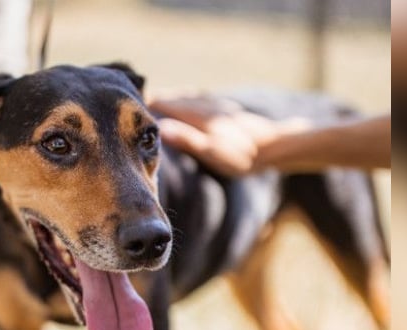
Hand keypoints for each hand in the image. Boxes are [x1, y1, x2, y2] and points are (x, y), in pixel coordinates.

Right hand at [150, 94, 278, 177]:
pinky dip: (192, 98)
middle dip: (160, 98)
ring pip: (191, 97)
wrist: (276, 146)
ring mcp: (219, 107)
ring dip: (175, 97)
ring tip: (161, 97)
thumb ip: (187, 140)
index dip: (150, 104)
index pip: (168, 105)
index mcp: (200, 115)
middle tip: (140, 99)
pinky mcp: (229, 111)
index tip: (131, 103)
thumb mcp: (213, 152)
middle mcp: (207, 106)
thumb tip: (160, 129)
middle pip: (177, 98)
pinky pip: (204, 99)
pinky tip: (194, 100)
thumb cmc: (243, 155)